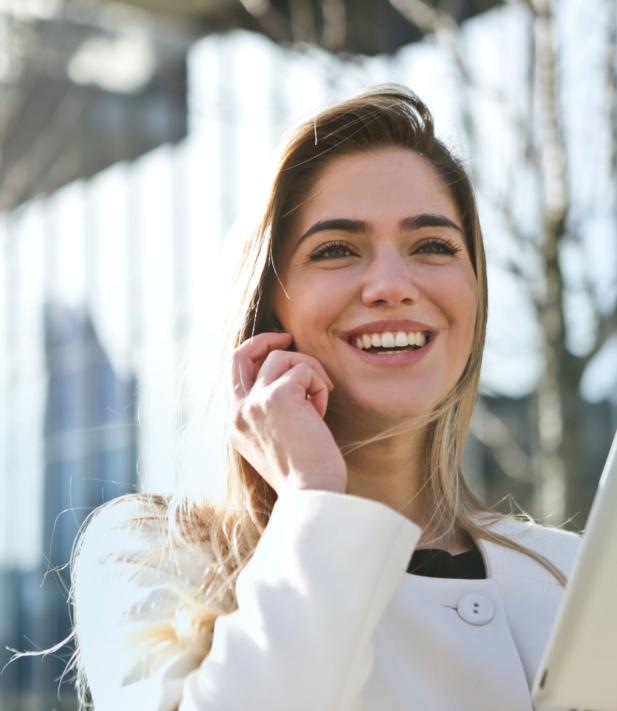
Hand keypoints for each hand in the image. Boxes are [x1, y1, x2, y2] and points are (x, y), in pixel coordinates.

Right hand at [228, 332, 346, 495]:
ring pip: (281, 357)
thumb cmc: (304, 473)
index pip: (234, 375)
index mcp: (235, 425)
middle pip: (240, 354)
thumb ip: (269, 413)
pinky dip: (319, 384)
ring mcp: (255, 402)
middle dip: (265, 339)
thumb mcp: (275, 441)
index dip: (255, 356)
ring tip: (319, 399)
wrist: (311, 493)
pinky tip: (322, 411)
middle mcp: (238, 412)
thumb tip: (288, 380)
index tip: (278, 352)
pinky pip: (304, 369)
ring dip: (308, 371)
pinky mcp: (278, 396)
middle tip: (288, 338)